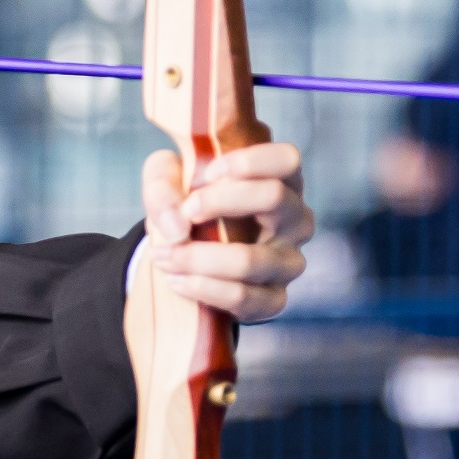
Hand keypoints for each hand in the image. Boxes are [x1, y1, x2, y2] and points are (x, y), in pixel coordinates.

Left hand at [141, 141, 312, 323]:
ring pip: (250, 259)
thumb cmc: (189, 207)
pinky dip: (203, 289)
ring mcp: (289, 262)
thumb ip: (162, 186)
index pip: (286, 159)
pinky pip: (242, 297)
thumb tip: (177, 227)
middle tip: (184, 213)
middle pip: (273, 197)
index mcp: (281, 181)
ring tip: (163, 255)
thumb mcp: (166, 183)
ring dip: (198, 258)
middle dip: (217, 202)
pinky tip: (176, 280)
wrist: (189, 256)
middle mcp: (295, 219)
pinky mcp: (274, 300)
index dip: (247, 162)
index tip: (206, 174)